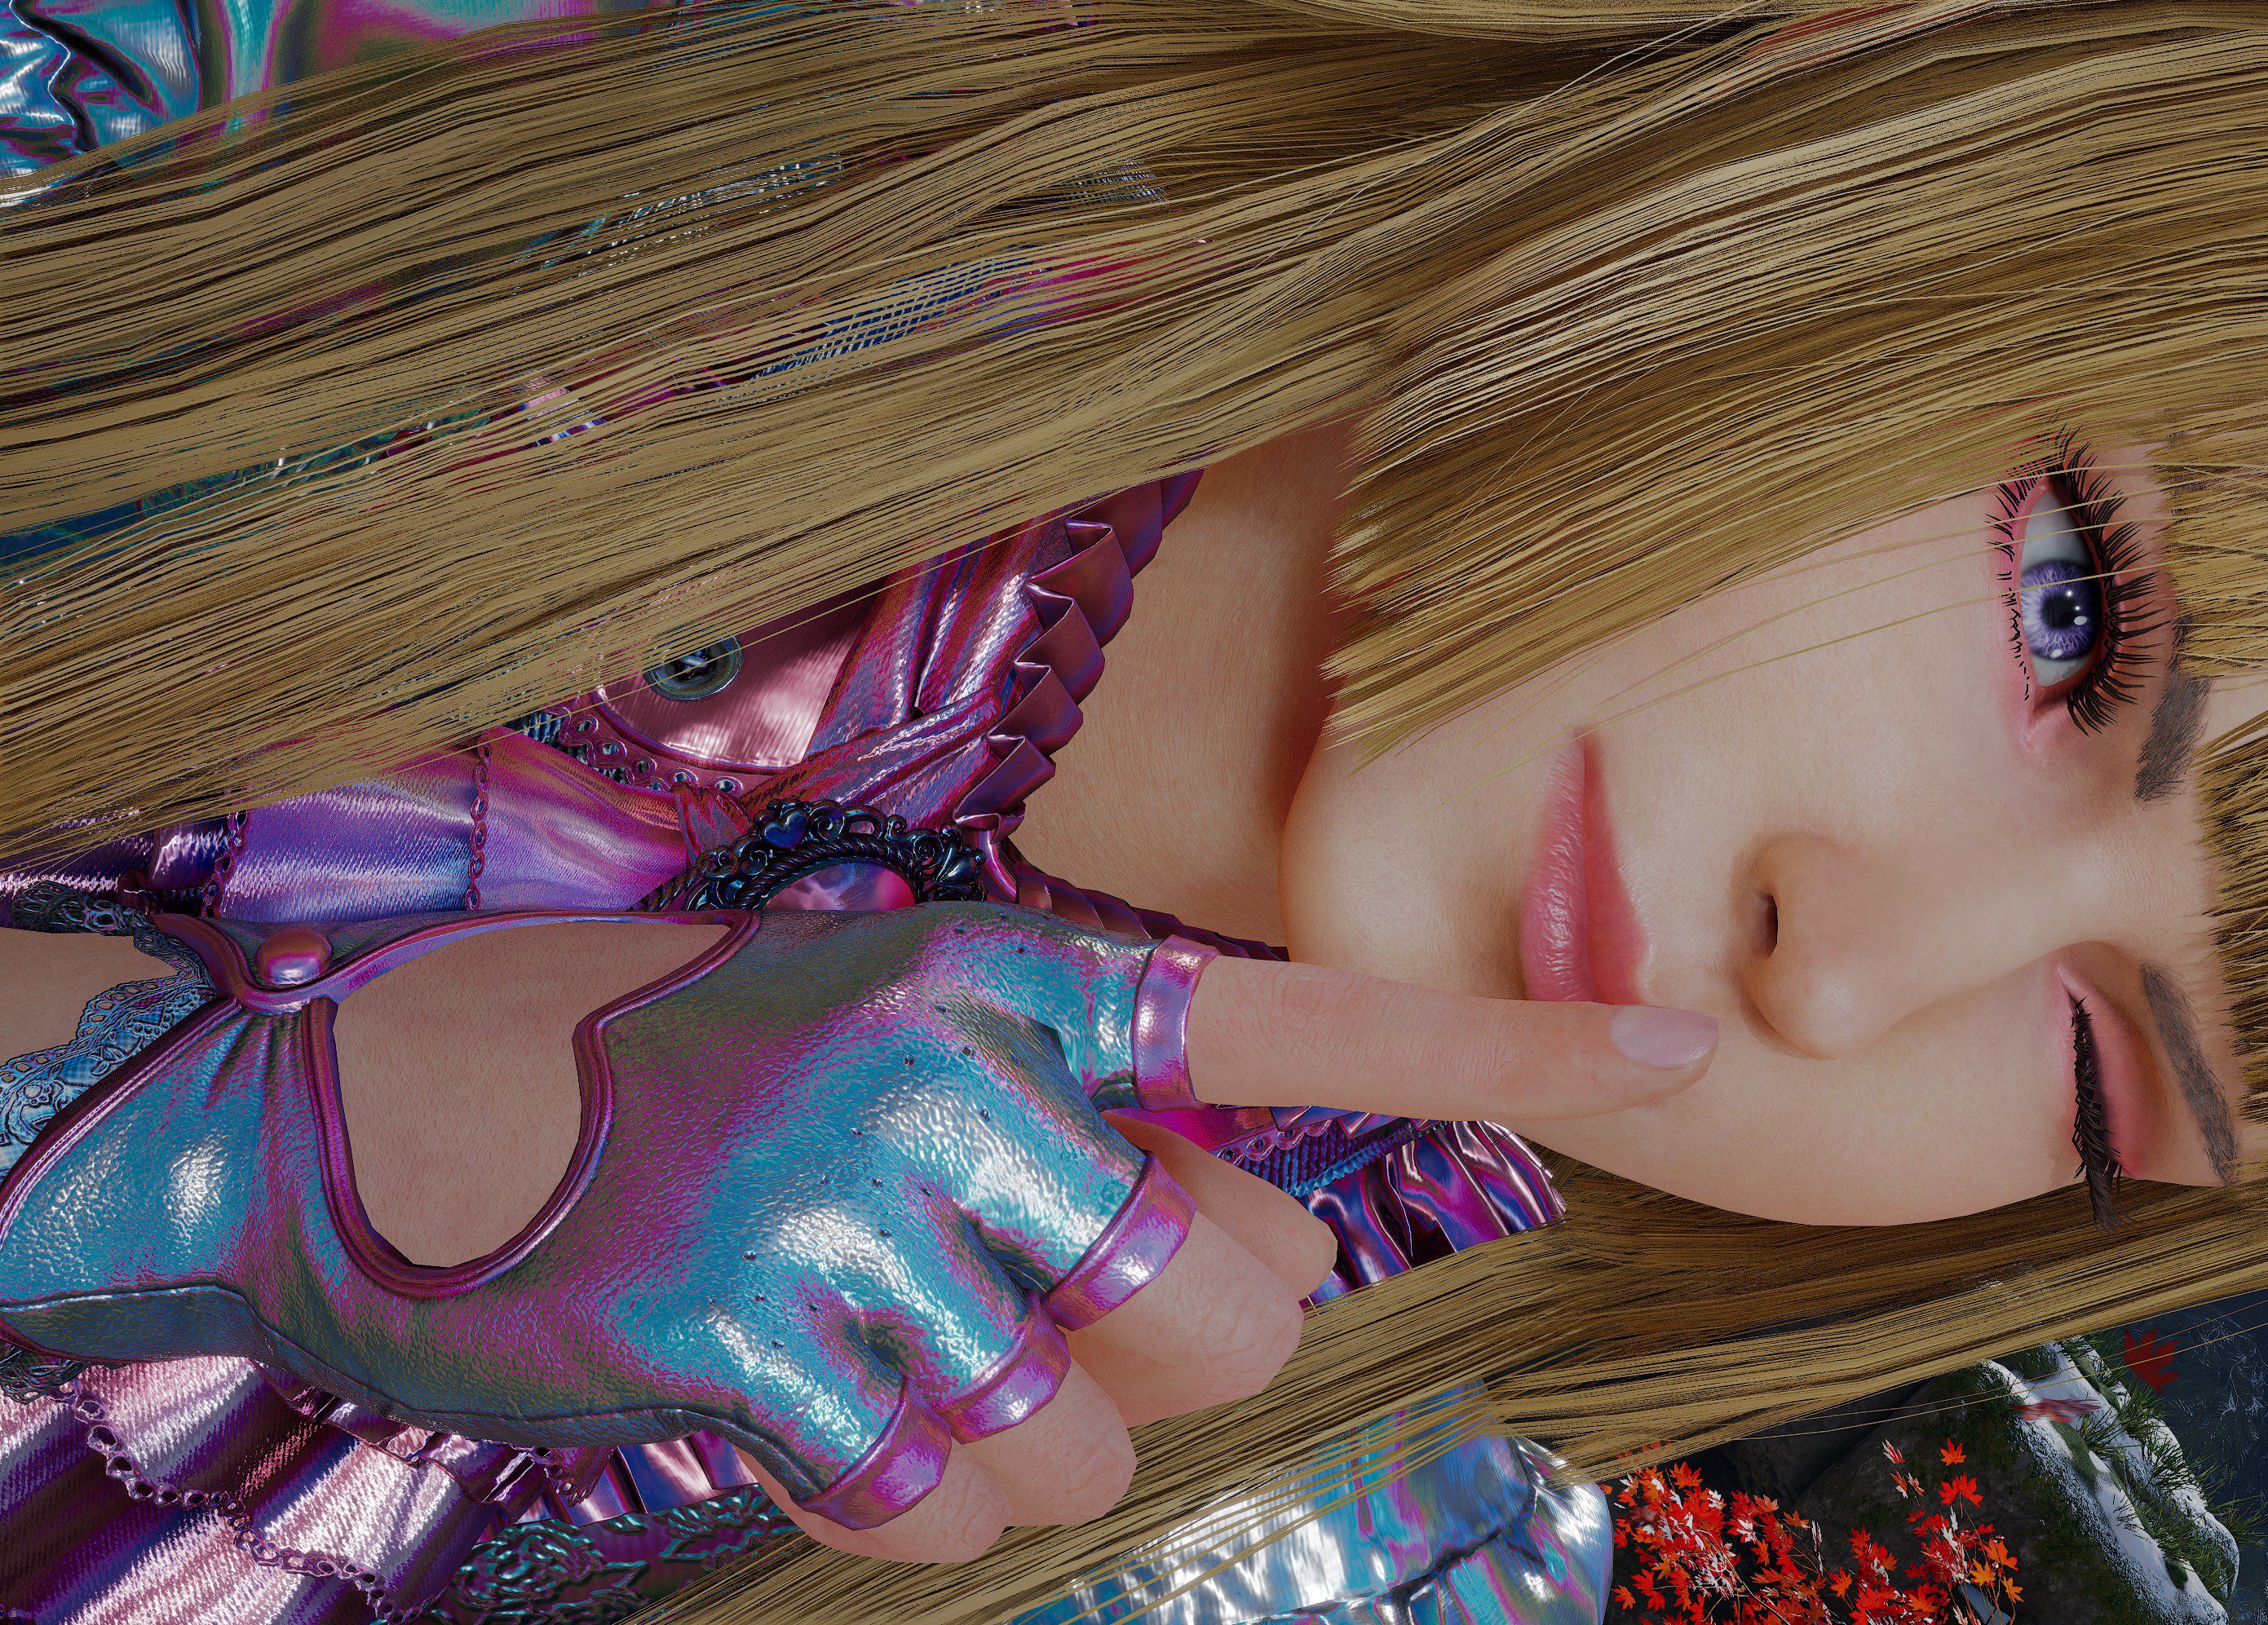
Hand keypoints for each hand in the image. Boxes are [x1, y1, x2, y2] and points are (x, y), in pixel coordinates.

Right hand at [0, 904, 1716, 1564]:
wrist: (373, 1112)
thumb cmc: (685, 1067)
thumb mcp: (906, 1030)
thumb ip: (1103, 1120)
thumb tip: (1276, 1256)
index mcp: (1018, 975)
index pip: (1311, 1019)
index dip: (1509, 1040)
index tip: (1687, 1050)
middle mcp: (958, 1071)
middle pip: (1237, 1301)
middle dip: (1175, 1343)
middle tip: (1043, 1299)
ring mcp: (845, 1205)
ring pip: (1095, 1430)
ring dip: (1023, 1433)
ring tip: (896, 1340)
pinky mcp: (741, 1340)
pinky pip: (949, 1498)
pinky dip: (915, 1491)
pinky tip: (820, 1398)